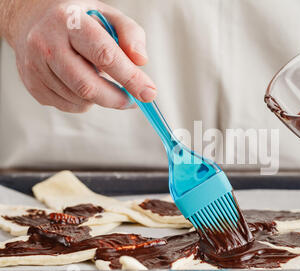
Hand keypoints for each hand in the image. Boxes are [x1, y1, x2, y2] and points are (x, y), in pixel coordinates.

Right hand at [2, 0, 155, 112]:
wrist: (30, 19)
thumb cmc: (78, 20)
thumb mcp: (107, 16)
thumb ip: (131, 34)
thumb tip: (141, 61)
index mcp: (70, 21)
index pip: (104, 54)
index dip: (130, 78)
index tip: (149, 93)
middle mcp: (47, 42)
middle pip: (88, 85)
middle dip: (117, 99)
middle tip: (132, 101)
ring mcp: (35, 65)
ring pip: (80, 99)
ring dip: (101, 98)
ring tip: (102, 81)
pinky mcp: (32, 84)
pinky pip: (68, 106)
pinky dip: (85, 102)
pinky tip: (83, 83)